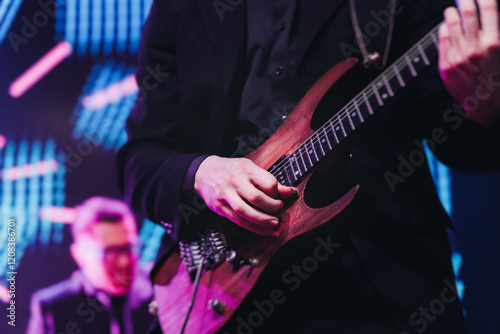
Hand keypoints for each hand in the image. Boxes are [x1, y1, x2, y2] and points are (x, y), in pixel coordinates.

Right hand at [194, 156, 296, 234]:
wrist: (203, 171)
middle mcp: (235, 180)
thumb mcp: (249, 168)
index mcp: (246, 168)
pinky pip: (237, 220)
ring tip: (274, 224)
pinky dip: (252, 227)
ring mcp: (225, 194)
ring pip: (245, 211)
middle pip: (257, 198)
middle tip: (278, 209)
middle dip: (272, 207)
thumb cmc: (230, 170)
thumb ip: (268, 181)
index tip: (280, 197)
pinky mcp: (218, 206)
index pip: (268, 182)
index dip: (277, 192)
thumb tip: (290, 192)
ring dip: (262, 220)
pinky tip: (262, 230)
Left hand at [439, 0, 499, 125]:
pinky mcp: (446, 66)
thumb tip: (487, 16)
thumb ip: (494, 34)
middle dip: (464, 1)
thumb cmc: (497, 78)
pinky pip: (442, 40)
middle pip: (467, 14)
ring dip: (451, 14)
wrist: (485, 104)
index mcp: (494, 43)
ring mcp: (458, 58)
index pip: (489, 9)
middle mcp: (475, 49)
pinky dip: (444, 29)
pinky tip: (446, 27)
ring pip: (451, 25)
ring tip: (451, 11)